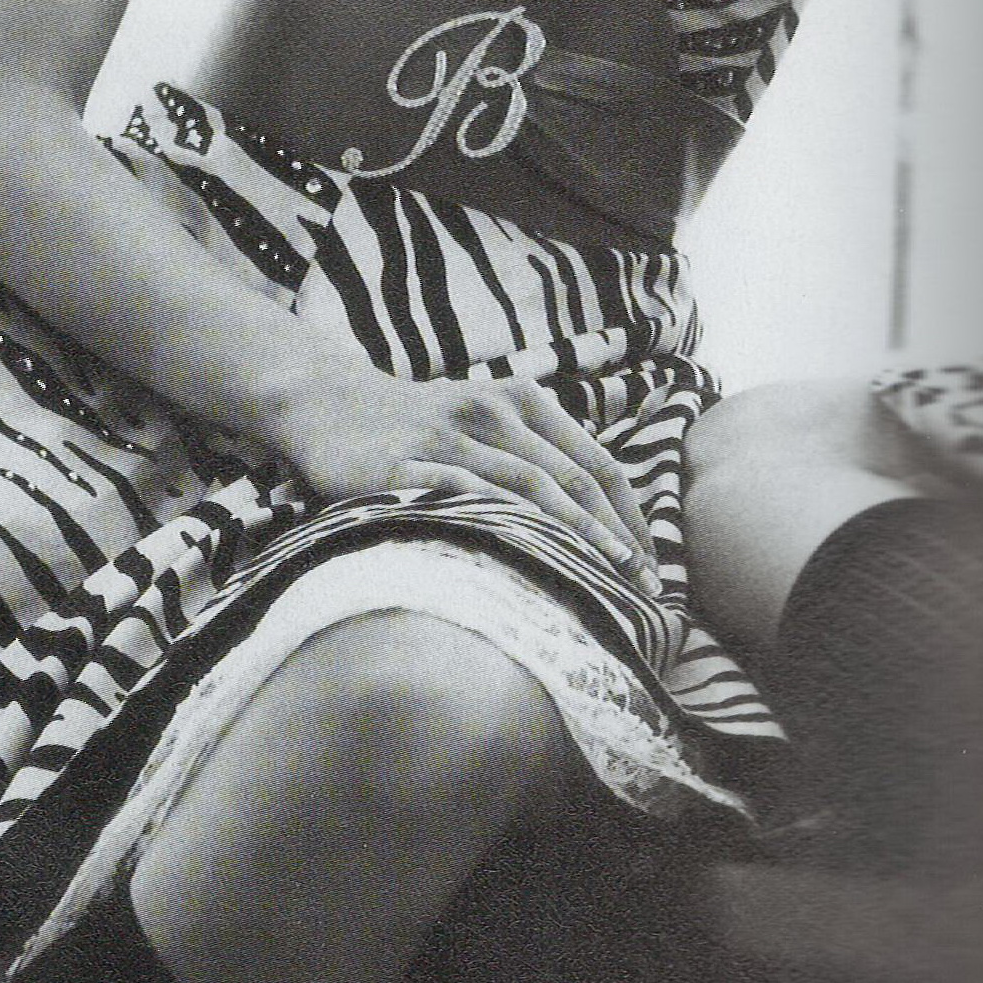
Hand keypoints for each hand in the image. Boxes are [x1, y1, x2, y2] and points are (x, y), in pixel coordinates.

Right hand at [274, 368, 663, 597]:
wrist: (332, 403)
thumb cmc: (422, 422)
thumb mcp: (485, 418)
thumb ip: (535, 450)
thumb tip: (601, 512)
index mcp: (521, 398)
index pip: (594, 460)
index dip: (628, 512)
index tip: (650, 561)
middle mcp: (492, 411)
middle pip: (570, 476)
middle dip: (613, 533)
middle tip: (642, 583)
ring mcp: (449, 438)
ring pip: (526, 488)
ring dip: (573, 537)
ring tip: (604, 581)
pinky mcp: (408, 466)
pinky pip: (464, 496)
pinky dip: (502, 527)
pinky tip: (529, 561)